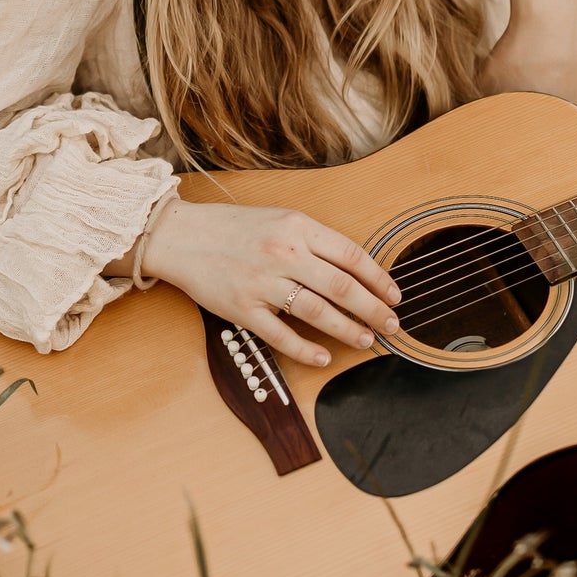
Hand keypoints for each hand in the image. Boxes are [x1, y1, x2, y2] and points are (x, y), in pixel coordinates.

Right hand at [138, 196, 401, 368]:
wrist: (182, 236)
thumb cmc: (233, 228)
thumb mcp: (280, 219)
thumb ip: (314, 241)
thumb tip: (353, 269)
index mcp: (296, 227)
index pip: (350, 255)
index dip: (378, 278)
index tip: (395, 296)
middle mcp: (283, 252)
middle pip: (342, 287)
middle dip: (373, 309)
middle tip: (393, 325)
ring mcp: (262, 282)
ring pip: (318, 312)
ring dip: (348, 330)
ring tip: (366, 340)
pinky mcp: (243, 309)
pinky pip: (281, 336)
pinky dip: (307, 350)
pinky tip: (324, 357)